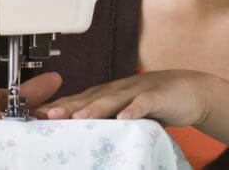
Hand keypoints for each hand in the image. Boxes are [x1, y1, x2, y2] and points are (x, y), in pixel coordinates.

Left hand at [36, 70, 215, 126]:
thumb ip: (106, 121)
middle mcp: (119, 90)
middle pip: (91, 97)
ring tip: (79, 118)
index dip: (60, 106)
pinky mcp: (158, 96)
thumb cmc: (154, 102)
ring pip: (113, 98)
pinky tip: (124, 118)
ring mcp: (138, 90)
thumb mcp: (126, 111)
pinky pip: (144, 102)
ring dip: (95, 108)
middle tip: (49, 116)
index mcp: (108, 94)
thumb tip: (80, 140)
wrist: (190, 90)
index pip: (80, 99)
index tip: (38, 116)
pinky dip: (134, 109)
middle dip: (69, 106)